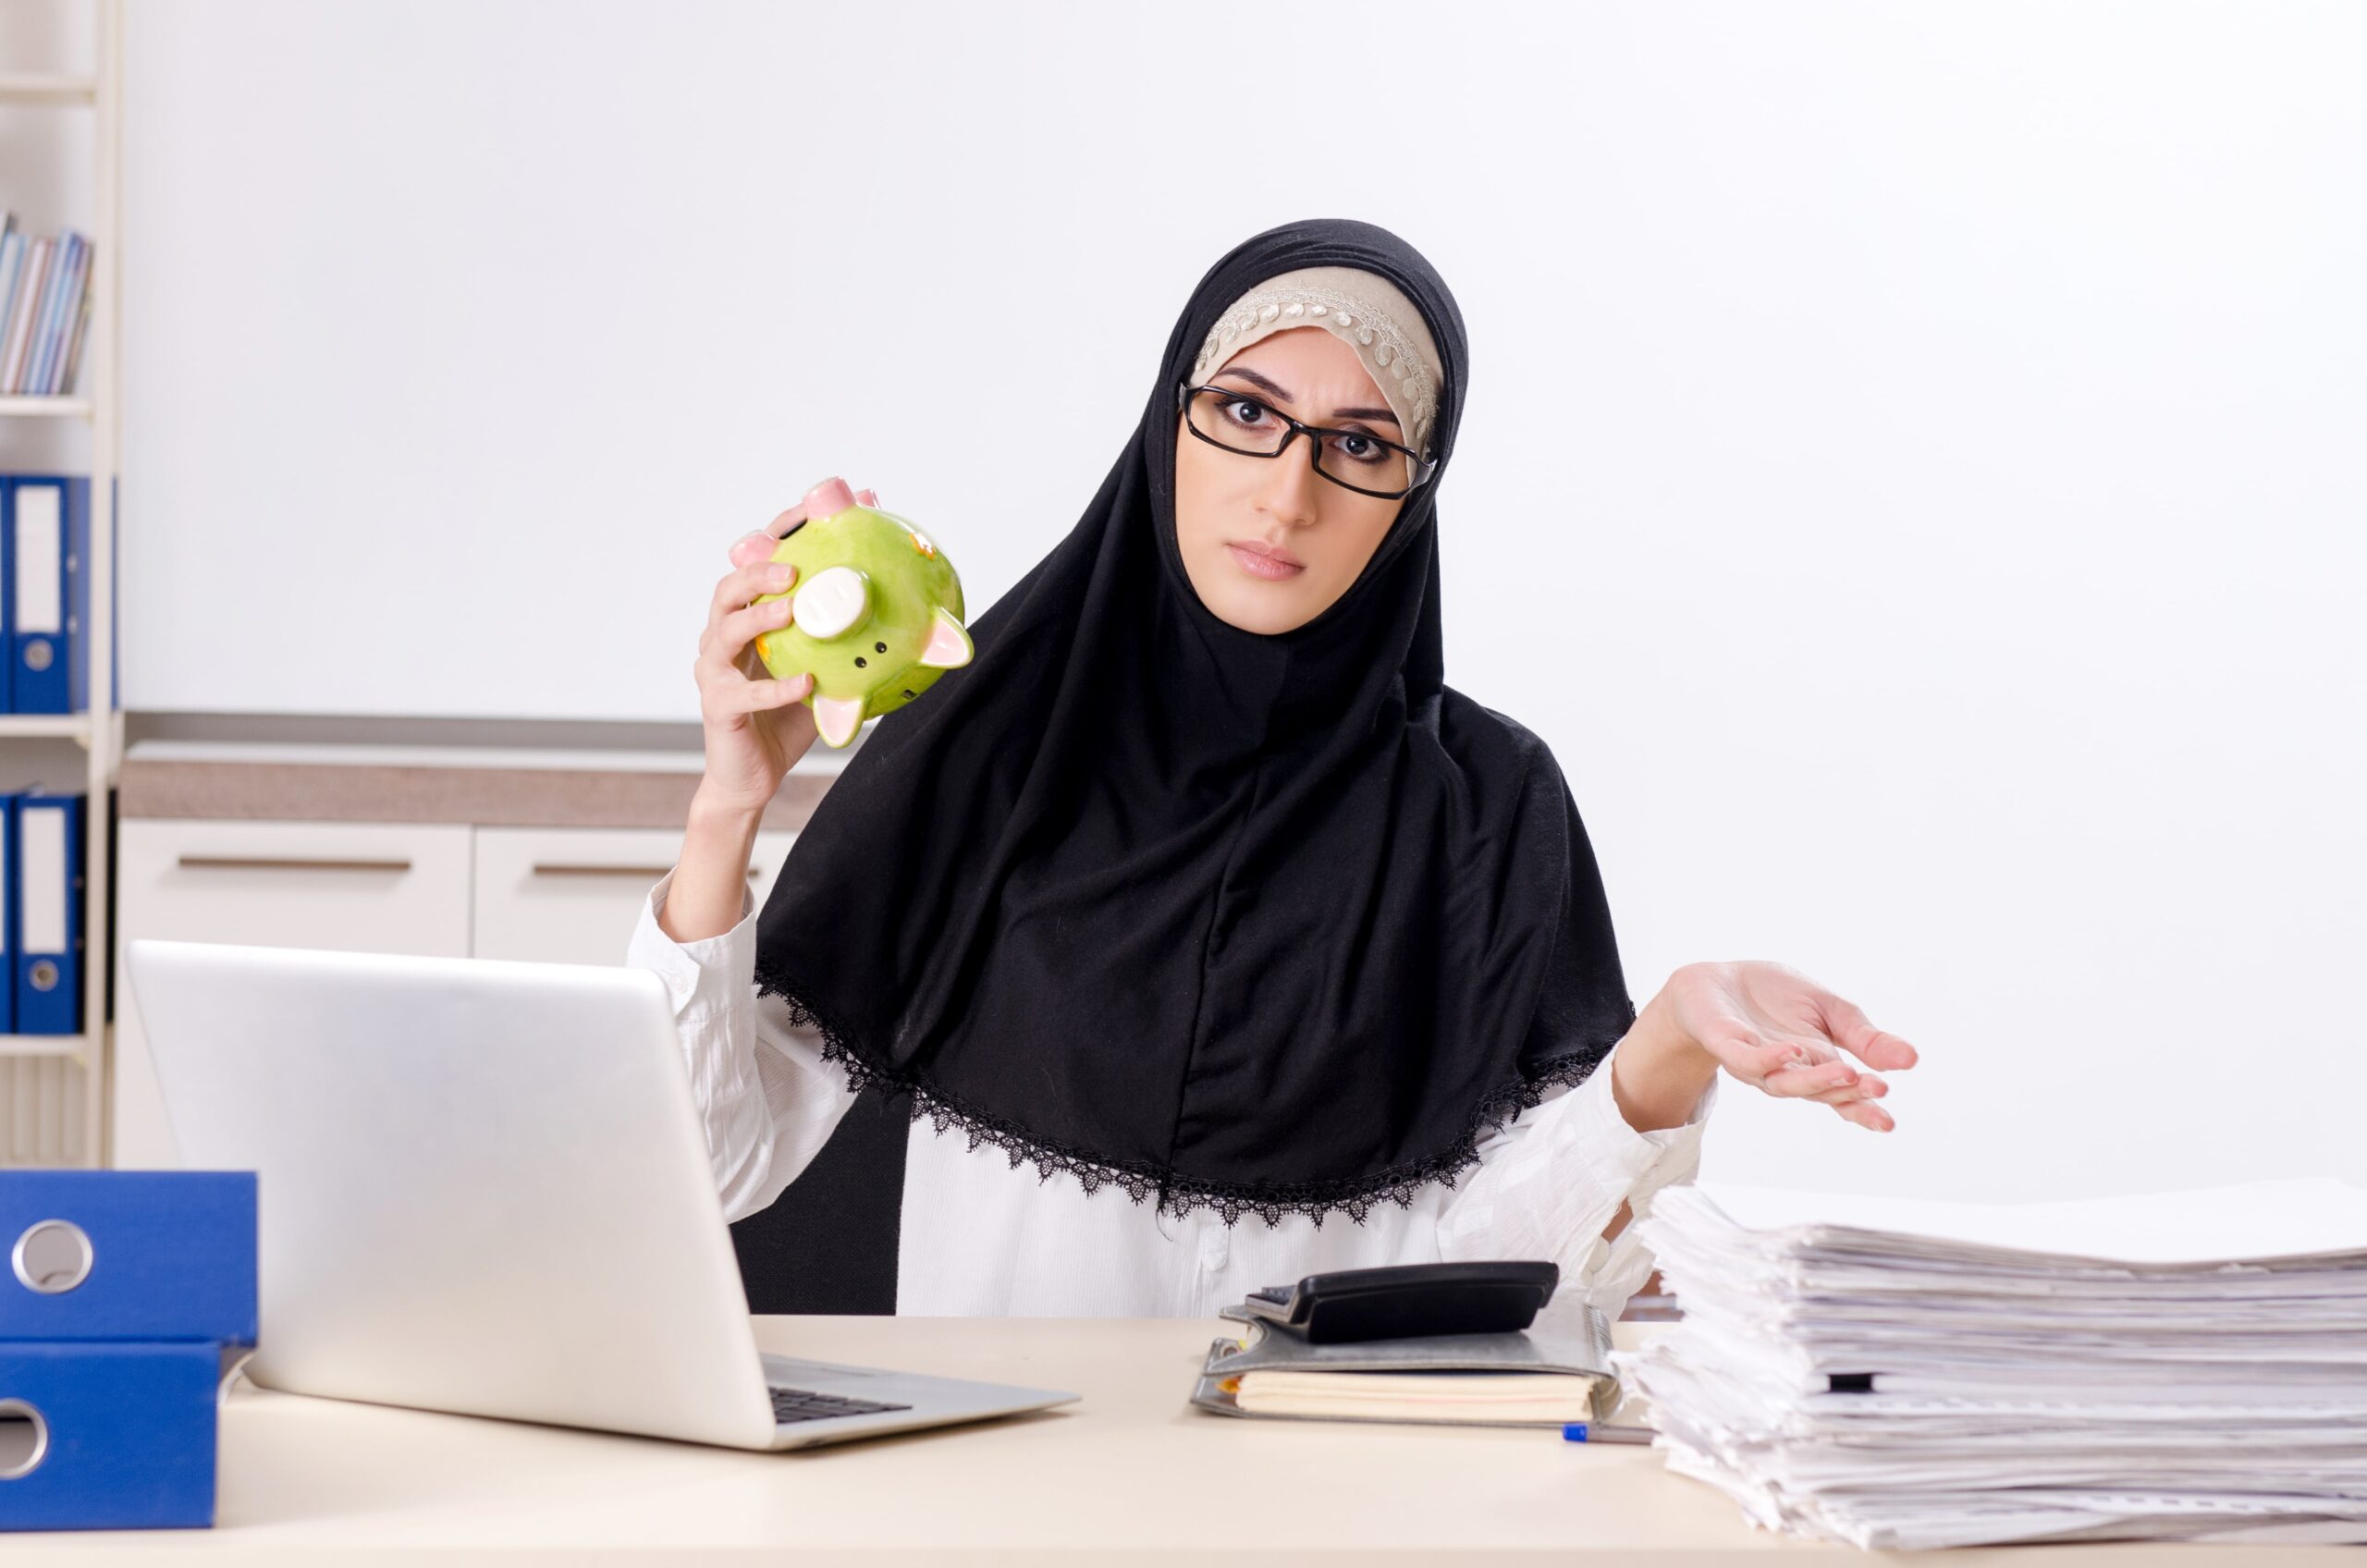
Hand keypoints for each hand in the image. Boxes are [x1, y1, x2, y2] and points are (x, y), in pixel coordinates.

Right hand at [692, 476, 876, 818]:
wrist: (754, 777)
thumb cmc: (791, 716)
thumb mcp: (831, 670)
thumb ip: (860, 641)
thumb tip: (933, 620)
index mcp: (749, 619)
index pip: (758, 562)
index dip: (783, 530)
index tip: (820, 502)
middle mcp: (723, 636)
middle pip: (729, 586)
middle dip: (759, 567)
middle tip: (795, 564)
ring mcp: (715, 670)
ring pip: (725, 630)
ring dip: (758, 615)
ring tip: (790, 608)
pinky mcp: (718, 706)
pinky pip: (745, 693)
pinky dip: (776, 688)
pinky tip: (807, 685)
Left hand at [1654, 960, 1919, 1131]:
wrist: (1717, 980)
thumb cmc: (1774, 998)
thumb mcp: (1831, 1010)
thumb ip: (1865, 1037)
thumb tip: (1912, 1059)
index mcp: (1816, 1065)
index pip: (1843, 1094)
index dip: (1864, 1110)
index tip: (1889, 1122)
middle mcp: (1787, 1071)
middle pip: (1818, 1091)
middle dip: (1847, 1092)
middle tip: (1878, 1088)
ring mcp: (1755, 1061)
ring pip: (1783, 1082)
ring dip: (1814, 1080)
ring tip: (1847, 1071)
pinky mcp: (1726, 1044)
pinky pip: (1746, 1058)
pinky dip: (1769, 1058)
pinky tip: (1792, 1050)